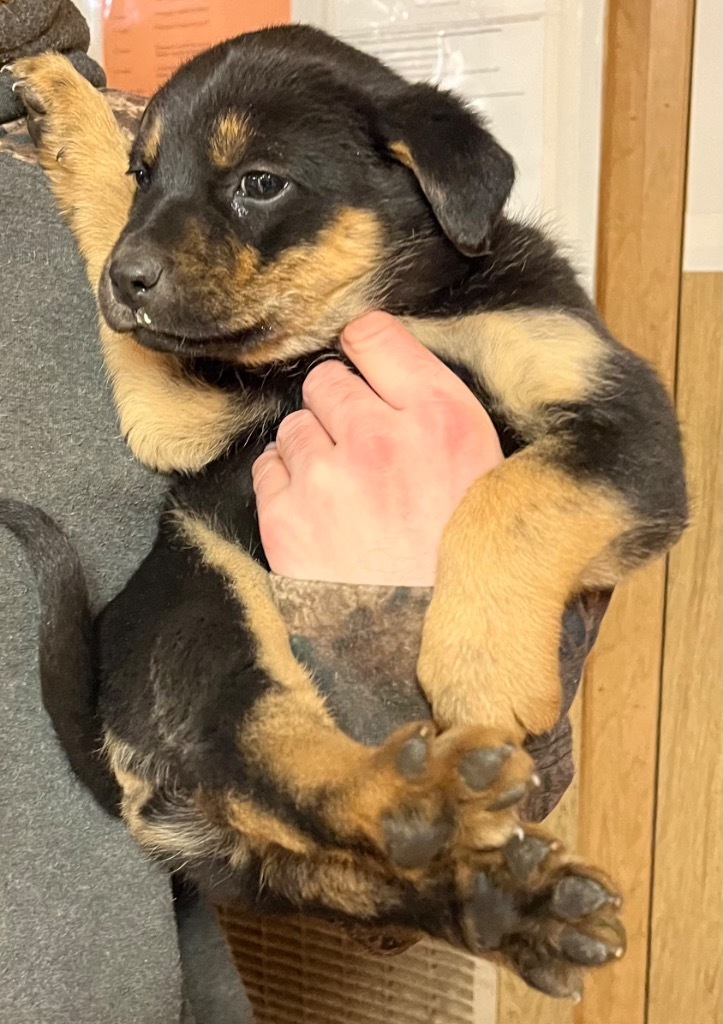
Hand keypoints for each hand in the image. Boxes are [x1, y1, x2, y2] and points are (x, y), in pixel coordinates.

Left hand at [252, 312, 503, 585]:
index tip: (367, 368)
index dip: (367, 349)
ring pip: (295, 424)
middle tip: (366, 452)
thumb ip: (437, 408)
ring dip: (314, 449)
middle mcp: (380, 439)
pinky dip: (288, 485)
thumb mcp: (482, 472)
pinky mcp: (285, 519)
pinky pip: (269, 466)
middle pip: (328, 379)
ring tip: (347, 495)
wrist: (424, 643)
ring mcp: (326, 479)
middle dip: (341, 409)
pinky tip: (321, 515)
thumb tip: (379, 351)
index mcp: (442, 420)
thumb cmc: (459, 556)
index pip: (376, 335)